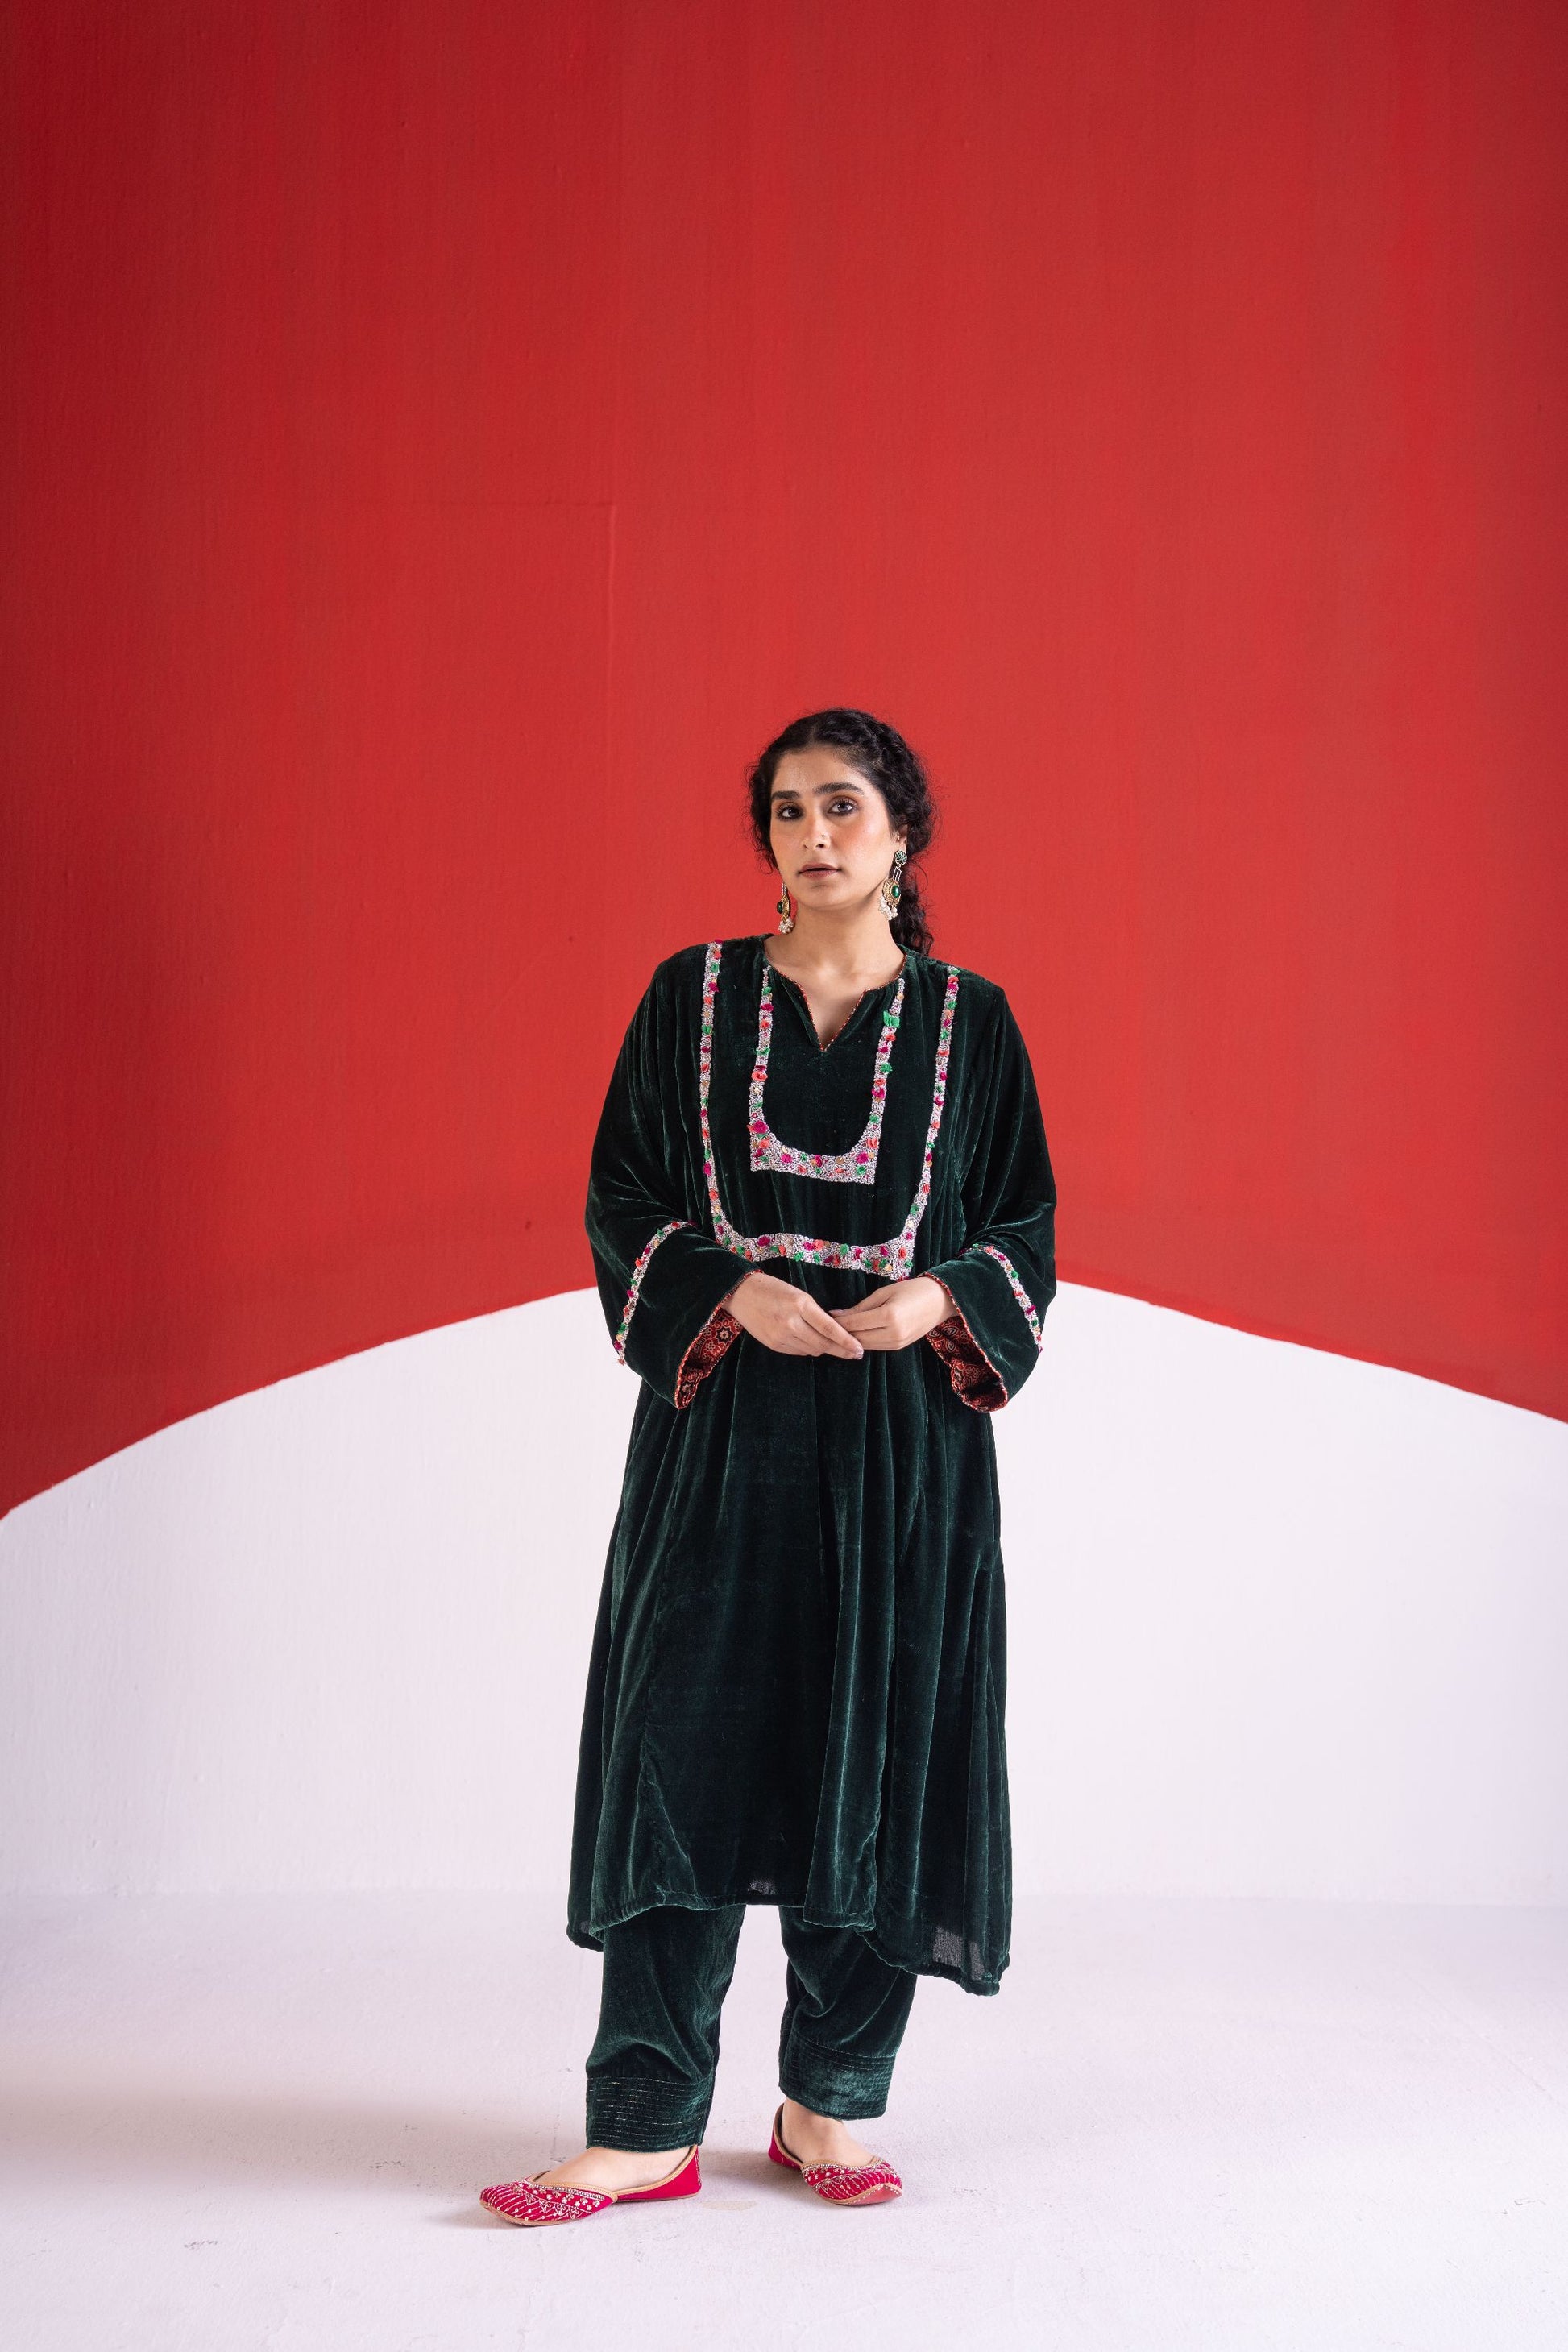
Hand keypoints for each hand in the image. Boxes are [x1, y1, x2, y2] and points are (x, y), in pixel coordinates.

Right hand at [726, 1269, 865, 1358]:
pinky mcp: (773, 1345)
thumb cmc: (773, 1289)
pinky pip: (798, 1352)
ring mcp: (781, 1336)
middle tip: (855, 1353)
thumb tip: (833, 1332)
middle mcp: (791, 1322)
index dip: (846, 1341)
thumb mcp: (798, 1294)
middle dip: (841, 1350)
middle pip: (823, 1343)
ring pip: (812, 1350)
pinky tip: (811, 1343)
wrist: (741, 1293)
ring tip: (833, 1346)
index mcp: (801, 1305)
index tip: (859, 1349)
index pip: (830, 1328)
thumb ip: (815, 1313)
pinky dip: (807, 1349)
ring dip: (824, 1349)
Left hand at [827, 1275, 953, 1350]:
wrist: (940, 1300)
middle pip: (857, 1338)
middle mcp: (893, 1333)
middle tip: (825, 1326)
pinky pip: (876, 1346)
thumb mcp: (884, 1292)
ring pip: (865, 1345)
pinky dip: (863, 1341)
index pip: (855, 1324)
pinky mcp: (899, 1347)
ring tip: (837, 1331)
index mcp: (889, 1316)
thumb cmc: (912, 1289)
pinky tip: (855, 1335)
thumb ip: (860, 1307)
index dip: (837, 1322)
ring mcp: (897, 1343)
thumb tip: (837, 1315)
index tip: (824, 1317)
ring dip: (851, 1339)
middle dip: (841, 1333)